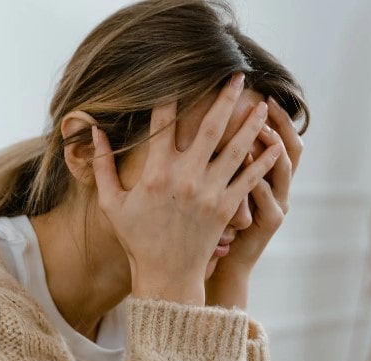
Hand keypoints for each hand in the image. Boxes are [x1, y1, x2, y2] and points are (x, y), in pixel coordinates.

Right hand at [91, 74, 282, 305]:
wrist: (166, 276)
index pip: (164, 122)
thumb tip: (95, 131)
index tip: (179, 76)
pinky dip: (264, 161)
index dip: (171, 96)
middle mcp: (185, 177)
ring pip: (236, 148)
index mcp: (156, 172)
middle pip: (210, 127)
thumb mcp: (111, 203)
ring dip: (251, 123)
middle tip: (237, 75)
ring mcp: (209, 192)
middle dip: (225, 98)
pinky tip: (275, 144)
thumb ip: (102, 166)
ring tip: (263, 104)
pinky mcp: (226, 208)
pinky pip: (250, 179)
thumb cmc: (137, 239)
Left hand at [206, 96, 303, 308]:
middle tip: (265, 101)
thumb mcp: (222, 190)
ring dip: (272, 147)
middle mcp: (279, 188)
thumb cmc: (215, 226)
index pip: (279, 138)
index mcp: (268, 176)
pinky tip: (248, 163)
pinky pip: (267, 197)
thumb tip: (207, 123)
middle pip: (291, 147)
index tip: (262, 94)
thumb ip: (222, 161)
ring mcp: (277, 204)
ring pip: (283, 169)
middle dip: (280, 123)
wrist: (221, 264)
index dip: (277, 117)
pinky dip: (259, 179)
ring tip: (259, 128)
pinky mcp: (270, 222)